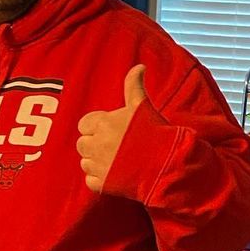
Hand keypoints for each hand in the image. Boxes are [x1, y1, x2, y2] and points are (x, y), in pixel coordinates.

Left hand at [76, 65, 147, 192]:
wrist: (167, 163)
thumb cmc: (155, 133)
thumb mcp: (143, 106)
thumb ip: (134, 85)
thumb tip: (139, 66)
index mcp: (102, 123)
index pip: (83, 124)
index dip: (95, 127)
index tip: (110, 131)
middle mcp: (96, 144)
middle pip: (82, 144)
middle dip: (94, 144)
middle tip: (114, 146)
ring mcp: (99, 165)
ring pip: (84, 162)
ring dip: (95, 161)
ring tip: (115, 160)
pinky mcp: (103, 184)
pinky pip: (90, 181)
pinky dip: (99, 179)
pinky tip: (114, 174)